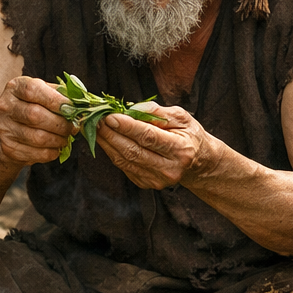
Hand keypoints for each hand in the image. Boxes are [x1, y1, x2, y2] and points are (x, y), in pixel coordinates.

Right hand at [0, 76, 74, 165]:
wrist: (12, 129)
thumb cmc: (35, 106)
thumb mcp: (45, 93)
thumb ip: (62, 94)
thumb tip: (83, 102)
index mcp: (15, 87)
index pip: (33, 90)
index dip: (56, 100)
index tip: (73, 109)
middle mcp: (5, 106)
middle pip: (36, 115)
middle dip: (61, 124)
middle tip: (74, 128)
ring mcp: (4, 128)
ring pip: (38, 137)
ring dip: (59, 140)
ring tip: (66, 138)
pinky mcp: (8, 147)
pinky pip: (36, 153)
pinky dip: (52, 152)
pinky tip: (56, 147)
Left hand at [94, 103, 214, 189]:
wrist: (197, 162)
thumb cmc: (188, 135)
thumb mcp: (181, 118)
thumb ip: (158, 112)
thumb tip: (133, 108)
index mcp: (181, 150)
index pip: (149, 137)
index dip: (128, 127)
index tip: (110, 116)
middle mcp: (169, 168)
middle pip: (133, 151)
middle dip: (111, 134)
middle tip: (96, 119)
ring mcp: (157, 180)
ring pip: (125, 160)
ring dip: (106, 143)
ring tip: (95, 127)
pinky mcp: (146, 184)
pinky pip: (124, 167)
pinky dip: (112, 152)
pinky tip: (105, 139)